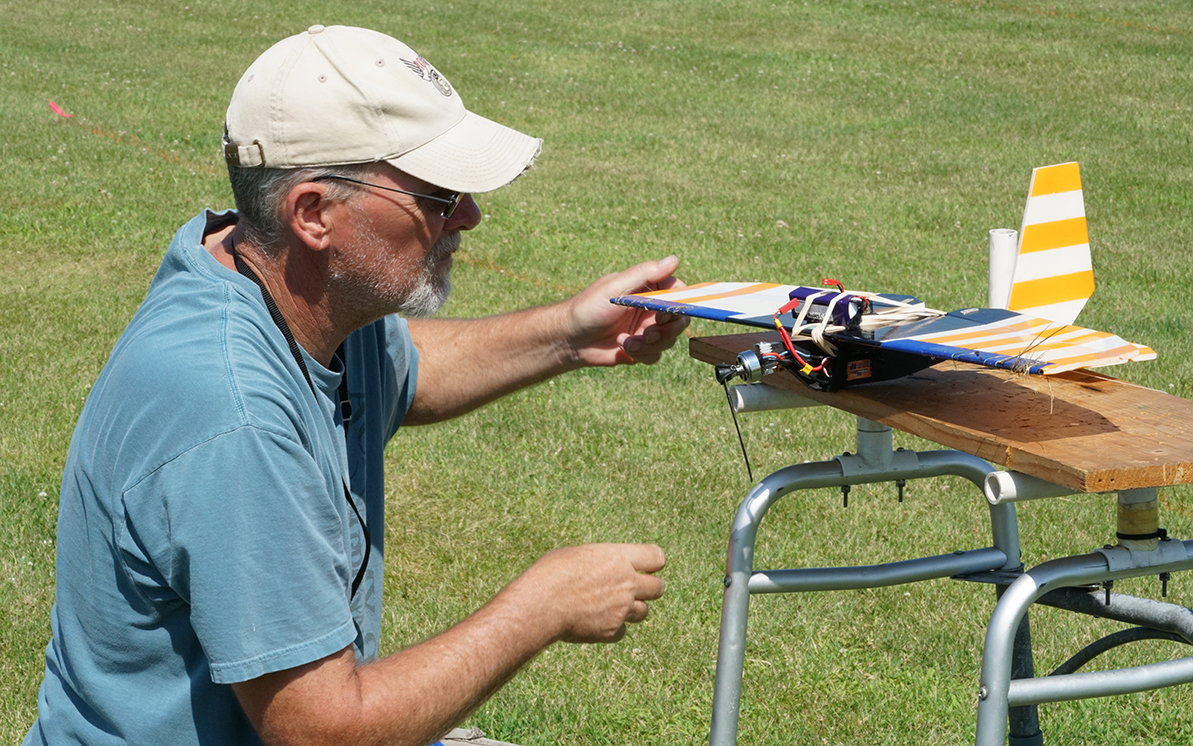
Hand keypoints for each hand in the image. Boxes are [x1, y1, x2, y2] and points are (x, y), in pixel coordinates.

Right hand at [516, 543, 665, 643]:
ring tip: (609, 606)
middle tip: (632, 589)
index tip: (643, 566)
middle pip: (658, 587)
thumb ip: (600, 562)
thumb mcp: (577, 555)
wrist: (540, 605)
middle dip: (649, 588)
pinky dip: (612, 628)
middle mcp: (627, 583)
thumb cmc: (551, 574)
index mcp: (619, 558)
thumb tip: (604, 566)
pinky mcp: (612, 631)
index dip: (652, 562)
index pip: (657, 557)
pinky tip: (594, 622)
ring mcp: (622, 609)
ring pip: (643, 612)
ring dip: (631, 610)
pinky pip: (622, 631)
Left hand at [564, 256, 689, 366]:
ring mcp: (646, 328)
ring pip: (668, 340)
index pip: (679, 292)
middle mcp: (650, 307)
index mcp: (647, 288)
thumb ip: (645, 274)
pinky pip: (656, 355)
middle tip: (648, 334)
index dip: (680, 304)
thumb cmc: (588, 308)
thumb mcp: (616, 288)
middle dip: (666, 330)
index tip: (664, 313)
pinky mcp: (641, 348)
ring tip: (626, 342)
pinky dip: (642, 354)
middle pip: (679, 319)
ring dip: (650, 344)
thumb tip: (674, 260)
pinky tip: (621, 347)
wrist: (569, 339)